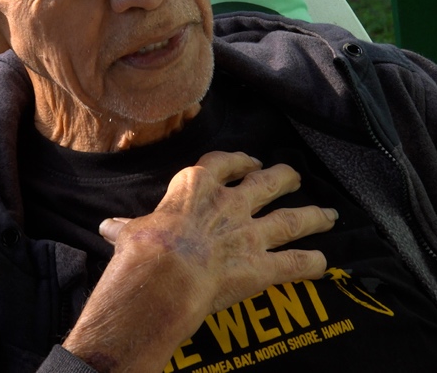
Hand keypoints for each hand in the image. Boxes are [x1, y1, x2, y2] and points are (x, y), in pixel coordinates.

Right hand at [62, 151, 337, 372]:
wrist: (164, 274)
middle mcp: (229, 204)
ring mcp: (250, 233)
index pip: (221, 163)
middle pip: (266, 183)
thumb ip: (127, 229)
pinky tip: (324, 263)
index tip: (247, 161)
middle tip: (293, 176)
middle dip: (283, 177)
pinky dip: (311, 263)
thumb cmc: (142, 251)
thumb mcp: (130, 234)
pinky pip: (294, 263)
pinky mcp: (262, 266)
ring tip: (328, 215)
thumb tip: (108, 228)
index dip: (238, 161)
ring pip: (291, 219)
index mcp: (195, 188)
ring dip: (312, 216)